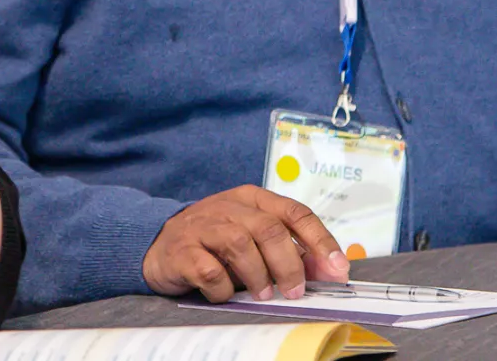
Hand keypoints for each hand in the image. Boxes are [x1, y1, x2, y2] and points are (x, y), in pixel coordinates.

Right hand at [142, 185, 349, 303]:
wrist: (158, 245)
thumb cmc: (215, 243)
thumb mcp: (253, 240)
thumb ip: (289, 249)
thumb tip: (328, 269)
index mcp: (253, 199)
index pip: (295, 212)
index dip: (320, 240)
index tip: (338, 268)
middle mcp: (229, 207)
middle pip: (269, 229)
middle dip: (289, 265)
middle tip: (296, 291)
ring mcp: (203, 226)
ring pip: (240, 244)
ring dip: (258, 275)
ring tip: (263, 295)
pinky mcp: (182, 250)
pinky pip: (209, 270)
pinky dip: (223, 288)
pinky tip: (225, 294)